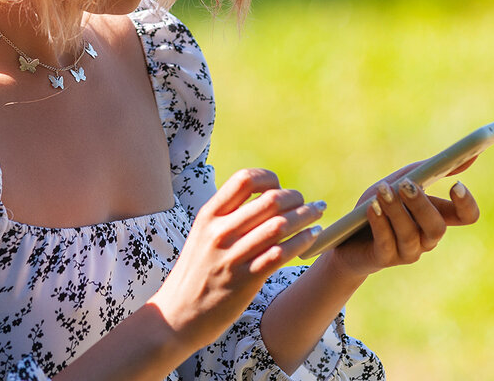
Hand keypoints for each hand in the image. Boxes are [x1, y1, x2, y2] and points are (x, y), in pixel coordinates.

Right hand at [148, 168, 324, 350]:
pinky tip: (311, 239)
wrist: (177, 315)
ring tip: (316, 216)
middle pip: (269, 200)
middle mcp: (219, 233)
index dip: (269, 179)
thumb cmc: (195, 273)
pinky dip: (302, 242)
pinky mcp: (244, 281)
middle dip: (295, 198)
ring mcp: (232, 257)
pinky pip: (280, 255)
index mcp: (208, 216)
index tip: (279, 187)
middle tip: (307, 203)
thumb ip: (226, 217)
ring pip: (279, 226)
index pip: (244, 180)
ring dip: (305, 217)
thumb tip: (262, 198)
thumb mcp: (201, 236)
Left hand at [326, 165, 479, 279]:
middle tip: (406, 185)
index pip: (466, 216)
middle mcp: (426, 238)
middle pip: (437, 227)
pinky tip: (371, 207)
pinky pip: (386, 243)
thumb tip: (469, 154)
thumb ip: (430, 168)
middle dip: (421, 205)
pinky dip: (379, 223)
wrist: (346, 238)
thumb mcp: (401, 181)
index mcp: (436, 218)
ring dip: (395, 210)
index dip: (466, 204)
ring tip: (382, 190)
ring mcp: (407, 252)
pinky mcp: (385, 259)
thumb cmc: (378, 204)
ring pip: (409, 234)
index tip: (455, 185)